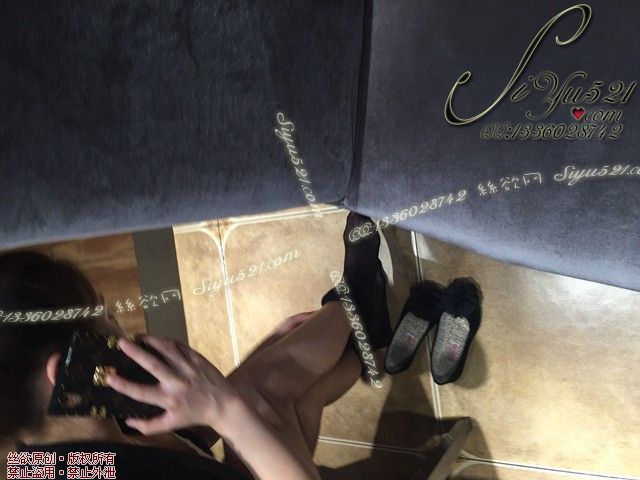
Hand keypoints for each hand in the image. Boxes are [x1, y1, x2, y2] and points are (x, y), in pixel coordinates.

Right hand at [106, 335, 241, 434]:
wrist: (223, 404)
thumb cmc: (194, 415)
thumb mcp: (172, 424)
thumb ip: (149, 426)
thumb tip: (127, 422)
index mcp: (169, 400)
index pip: (142, 392)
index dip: (124, 385)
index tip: (109, 377)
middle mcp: (178, 382)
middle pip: (154, 364)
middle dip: (136, 353)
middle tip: (122, 342)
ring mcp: (189, 368)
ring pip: (168, 349)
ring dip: (152, 340)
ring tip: (138, 336)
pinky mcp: (197, 358)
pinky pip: (180, 346)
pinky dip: (166, 341)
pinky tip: (156, 339)